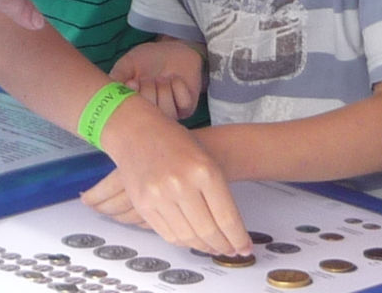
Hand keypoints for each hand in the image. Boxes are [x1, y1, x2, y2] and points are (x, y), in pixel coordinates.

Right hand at [81, 99, 249, 255]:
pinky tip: (194, 241)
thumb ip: (217, 193)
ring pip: (189, 237)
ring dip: (205, 247)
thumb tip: (230, 230)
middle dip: (224, 246)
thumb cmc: (174, 142)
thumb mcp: (205, 159)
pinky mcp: (144, 204)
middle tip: (232, 250)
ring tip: (214, 247)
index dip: (239, 238)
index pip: (227, 218)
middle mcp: (181, 184)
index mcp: (203, 170)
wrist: (136, 131)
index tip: (245, 247)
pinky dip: (184, 242)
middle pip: (209, 231)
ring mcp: (160, 195)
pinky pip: (168, 234)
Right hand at [110, 40, 203, 120]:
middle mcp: (150, 115)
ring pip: (167, 110)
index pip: (131, 117)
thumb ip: (118, 76)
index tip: (132, 81)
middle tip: (148, 78)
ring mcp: (168, 115)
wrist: (171, 50)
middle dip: (148, 90)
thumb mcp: (128, 64)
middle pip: (149, 115)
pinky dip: (179, 86)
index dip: (133, 99)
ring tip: (162, 78)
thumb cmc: (147, 59)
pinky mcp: (186, 109)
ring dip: (164, 87)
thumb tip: (109, 88)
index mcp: (134, 108)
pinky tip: (175, 80)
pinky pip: (183, 103)